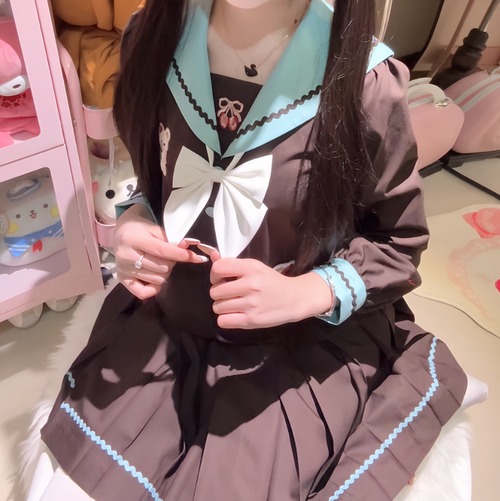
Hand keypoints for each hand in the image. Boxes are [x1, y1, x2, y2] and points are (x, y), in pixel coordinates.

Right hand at [114, 204, 207, 298]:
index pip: (162, 251)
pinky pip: (143, 292)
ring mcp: (123, 269)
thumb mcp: (156, 230)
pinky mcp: (122, 279)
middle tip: (171, 257)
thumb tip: (188, 247)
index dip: (180, 254)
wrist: (122, 232)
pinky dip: (153, 289)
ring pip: (156, 279)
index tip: (194, 257)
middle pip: (161, 267)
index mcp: (132, 239)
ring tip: (161, 264)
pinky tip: (155, 279)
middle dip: (172, 262)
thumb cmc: (141, 230)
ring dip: (165, 273)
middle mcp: (125, 255)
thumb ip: (172, 239)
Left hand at [209, 258, 333, 328]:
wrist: (294, 298)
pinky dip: (225, 319)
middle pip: (214, 291)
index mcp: (250, 268)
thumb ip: (233, 263)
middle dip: (219, 294)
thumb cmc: (272, 282)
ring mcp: (251, 303)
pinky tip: (234, 315)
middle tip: (229, 294)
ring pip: (217, 307)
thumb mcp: (255, 267)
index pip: (218, 268)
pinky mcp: (251, 320)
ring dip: (222, 307)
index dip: (214, 275)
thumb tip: (212, 255)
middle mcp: (250, 284)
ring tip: (234, 305)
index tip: (221, 280)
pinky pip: (223, 321)